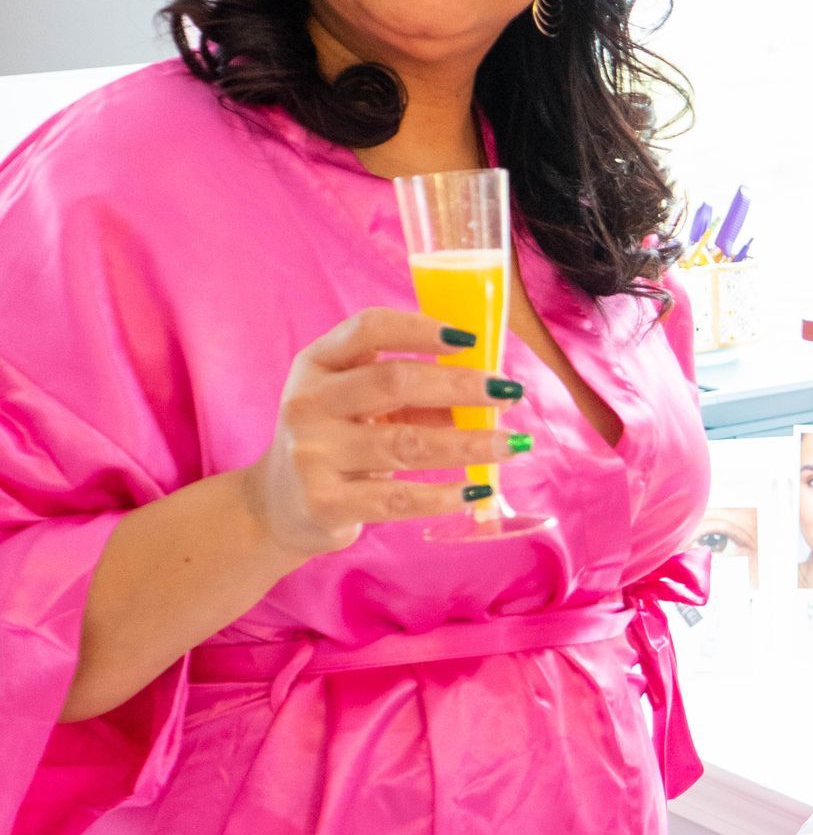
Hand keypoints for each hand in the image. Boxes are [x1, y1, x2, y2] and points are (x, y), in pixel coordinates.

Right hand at [243, 306, 527, 558]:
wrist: (279, 505)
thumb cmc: (337, 440)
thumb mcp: (361, 405)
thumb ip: (412, 393)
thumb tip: (492, 392)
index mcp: (317, 363)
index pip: (369, 329)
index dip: (421, 329)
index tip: (470, 339)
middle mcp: (308, 402)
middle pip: (394, 382)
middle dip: (461, 385)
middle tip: (510, 391)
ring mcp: (312, 454)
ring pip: (406, 444)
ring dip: (469, 444)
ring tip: (512, 444)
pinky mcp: (325, 502)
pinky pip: (398, 498)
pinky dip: (444, 495)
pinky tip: (477, 489)